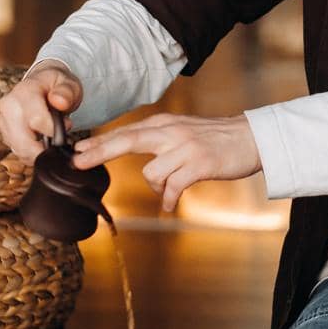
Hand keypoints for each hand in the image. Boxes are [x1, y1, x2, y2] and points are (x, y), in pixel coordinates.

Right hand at [0, 62, 83, 163]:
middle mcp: (9, 105)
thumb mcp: (69, 84)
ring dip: (38, 151)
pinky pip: (17, 150)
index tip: (66, 126)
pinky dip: (31, 153)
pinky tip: (41, 143)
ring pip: (19, 149)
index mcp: (25, 91)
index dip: (54, 129)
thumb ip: (67, 92)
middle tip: (59, 140)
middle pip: (24, 140)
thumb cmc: (56, 86)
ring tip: (51, 140)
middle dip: (45, 147)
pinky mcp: (3, 131)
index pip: (36, 120)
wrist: (42, 85)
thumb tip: (60, 102)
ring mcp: (3, 119)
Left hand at [72, 112, 261, 212]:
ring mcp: (185, 148)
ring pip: (151, 173)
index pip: (126, 133)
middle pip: (127, 141)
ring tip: (172, 188)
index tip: (76, 151)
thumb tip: (136, 156)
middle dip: (99, 153)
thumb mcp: (183, 131)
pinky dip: (170, 199)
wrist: (251, 138)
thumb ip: (159, 140)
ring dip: (158, 187)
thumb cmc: (216, 139)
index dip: (100, 143)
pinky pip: (173, 187)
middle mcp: (171, 132)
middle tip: (77, 163)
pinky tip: (172, 204)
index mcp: (164, 124)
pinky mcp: (198, 164)